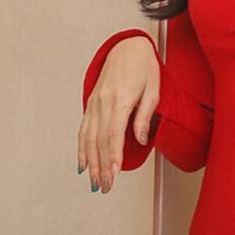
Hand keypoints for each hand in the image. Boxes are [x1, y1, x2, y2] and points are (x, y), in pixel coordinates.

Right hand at [77, 36, 159, 192]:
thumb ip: (145, 116)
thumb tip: (142, 140)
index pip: (114, 135)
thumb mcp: (153, 90)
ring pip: (88, 138)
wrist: (128, 47)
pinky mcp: (91, 103)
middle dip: (100, 166)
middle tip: (104, 187)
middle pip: (98, 141)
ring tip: (93, 182)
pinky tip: (82, 163)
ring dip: (90, 162)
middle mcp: (103, 102)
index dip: (112, 156)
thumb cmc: (144, 67)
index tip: (113, 174)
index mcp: (120, 99)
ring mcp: (94, 103)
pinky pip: (83, 128)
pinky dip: (81, 147)